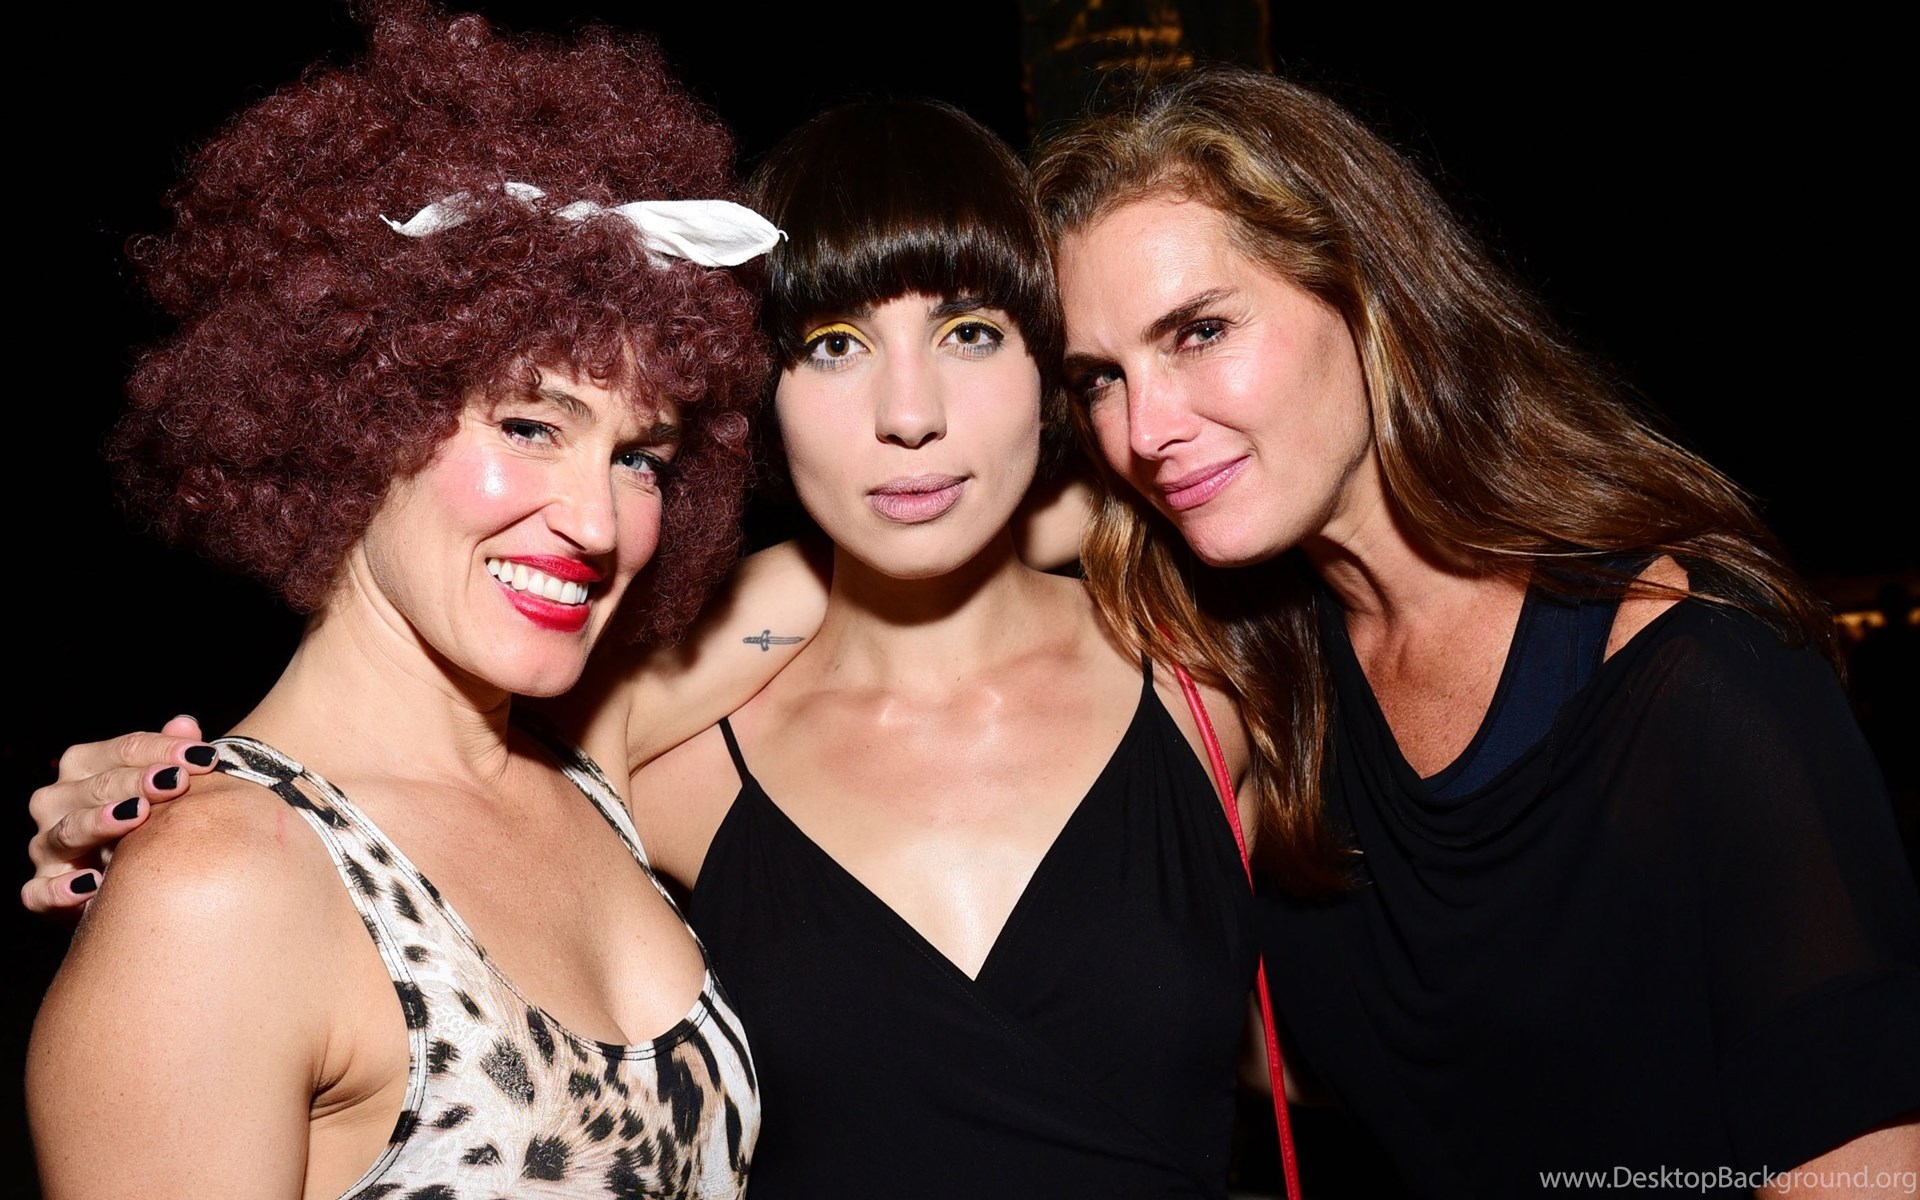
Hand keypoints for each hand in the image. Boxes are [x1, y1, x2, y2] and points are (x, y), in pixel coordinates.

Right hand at [23, 716, 216, 915]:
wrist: (125, 877)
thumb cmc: (146, 820)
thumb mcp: (161, 787)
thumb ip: (171, 756)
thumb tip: (185, 725)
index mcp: (84, 766)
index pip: (124, 750)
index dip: (163, 750)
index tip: (203, 756)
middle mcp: (57, 801)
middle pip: (98, 786)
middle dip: (136, 782)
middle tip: (175, 782)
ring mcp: (46, 846)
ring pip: (68, 830)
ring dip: (100, 822)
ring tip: (136, 816)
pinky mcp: (41, 891)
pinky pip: (40, 892)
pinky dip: (61, 890)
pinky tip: (93, 884)